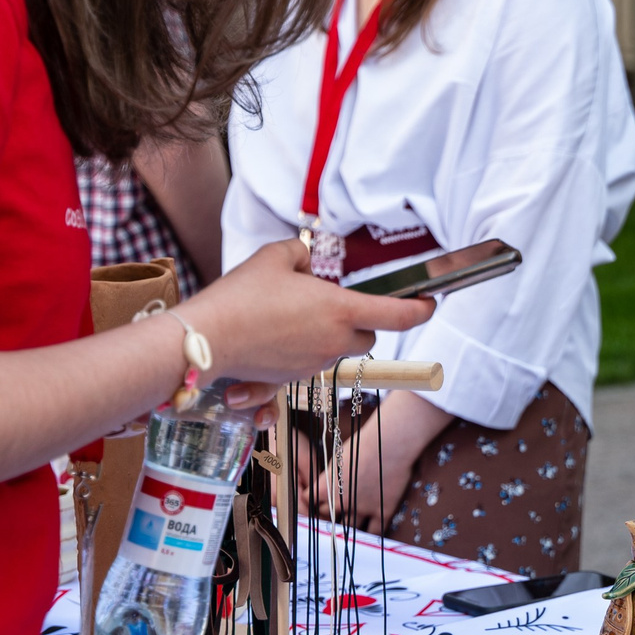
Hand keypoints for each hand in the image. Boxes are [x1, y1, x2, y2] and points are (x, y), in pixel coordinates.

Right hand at [173, 239, 435, 387]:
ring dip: (332, 335)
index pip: (398, 315)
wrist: (205, 340)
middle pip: (370, 337)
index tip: (430, 303)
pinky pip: (309, 364)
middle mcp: (335, 342)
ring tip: (296, 315)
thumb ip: (301, 253)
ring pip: (339, 351)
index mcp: (341, 311)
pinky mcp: (290, 380)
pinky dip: (304, 350)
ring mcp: (314, 365)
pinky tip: (278, 336)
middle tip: (338, 303)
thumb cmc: (241, 297)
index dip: (421, 309)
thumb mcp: (275, 257)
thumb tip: (307, 262)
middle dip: (364, 322)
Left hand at [309, 390, 451, 526]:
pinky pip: (375, 531)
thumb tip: (331, 482)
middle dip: (330, 514)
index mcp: (327, 487)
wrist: (389, 443)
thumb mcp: (339, 456)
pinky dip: (372, 535)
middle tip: (336, 511)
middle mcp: (341, 501)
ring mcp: (362, 508)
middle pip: (328, 516)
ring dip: (348, 527)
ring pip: (350, 527)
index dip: (312, 501)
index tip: (315, 501)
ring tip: (349, 529)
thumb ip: (332, 475)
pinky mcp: (382, 510)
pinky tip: (370, 537)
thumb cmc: (364, 442)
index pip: (310, 502)